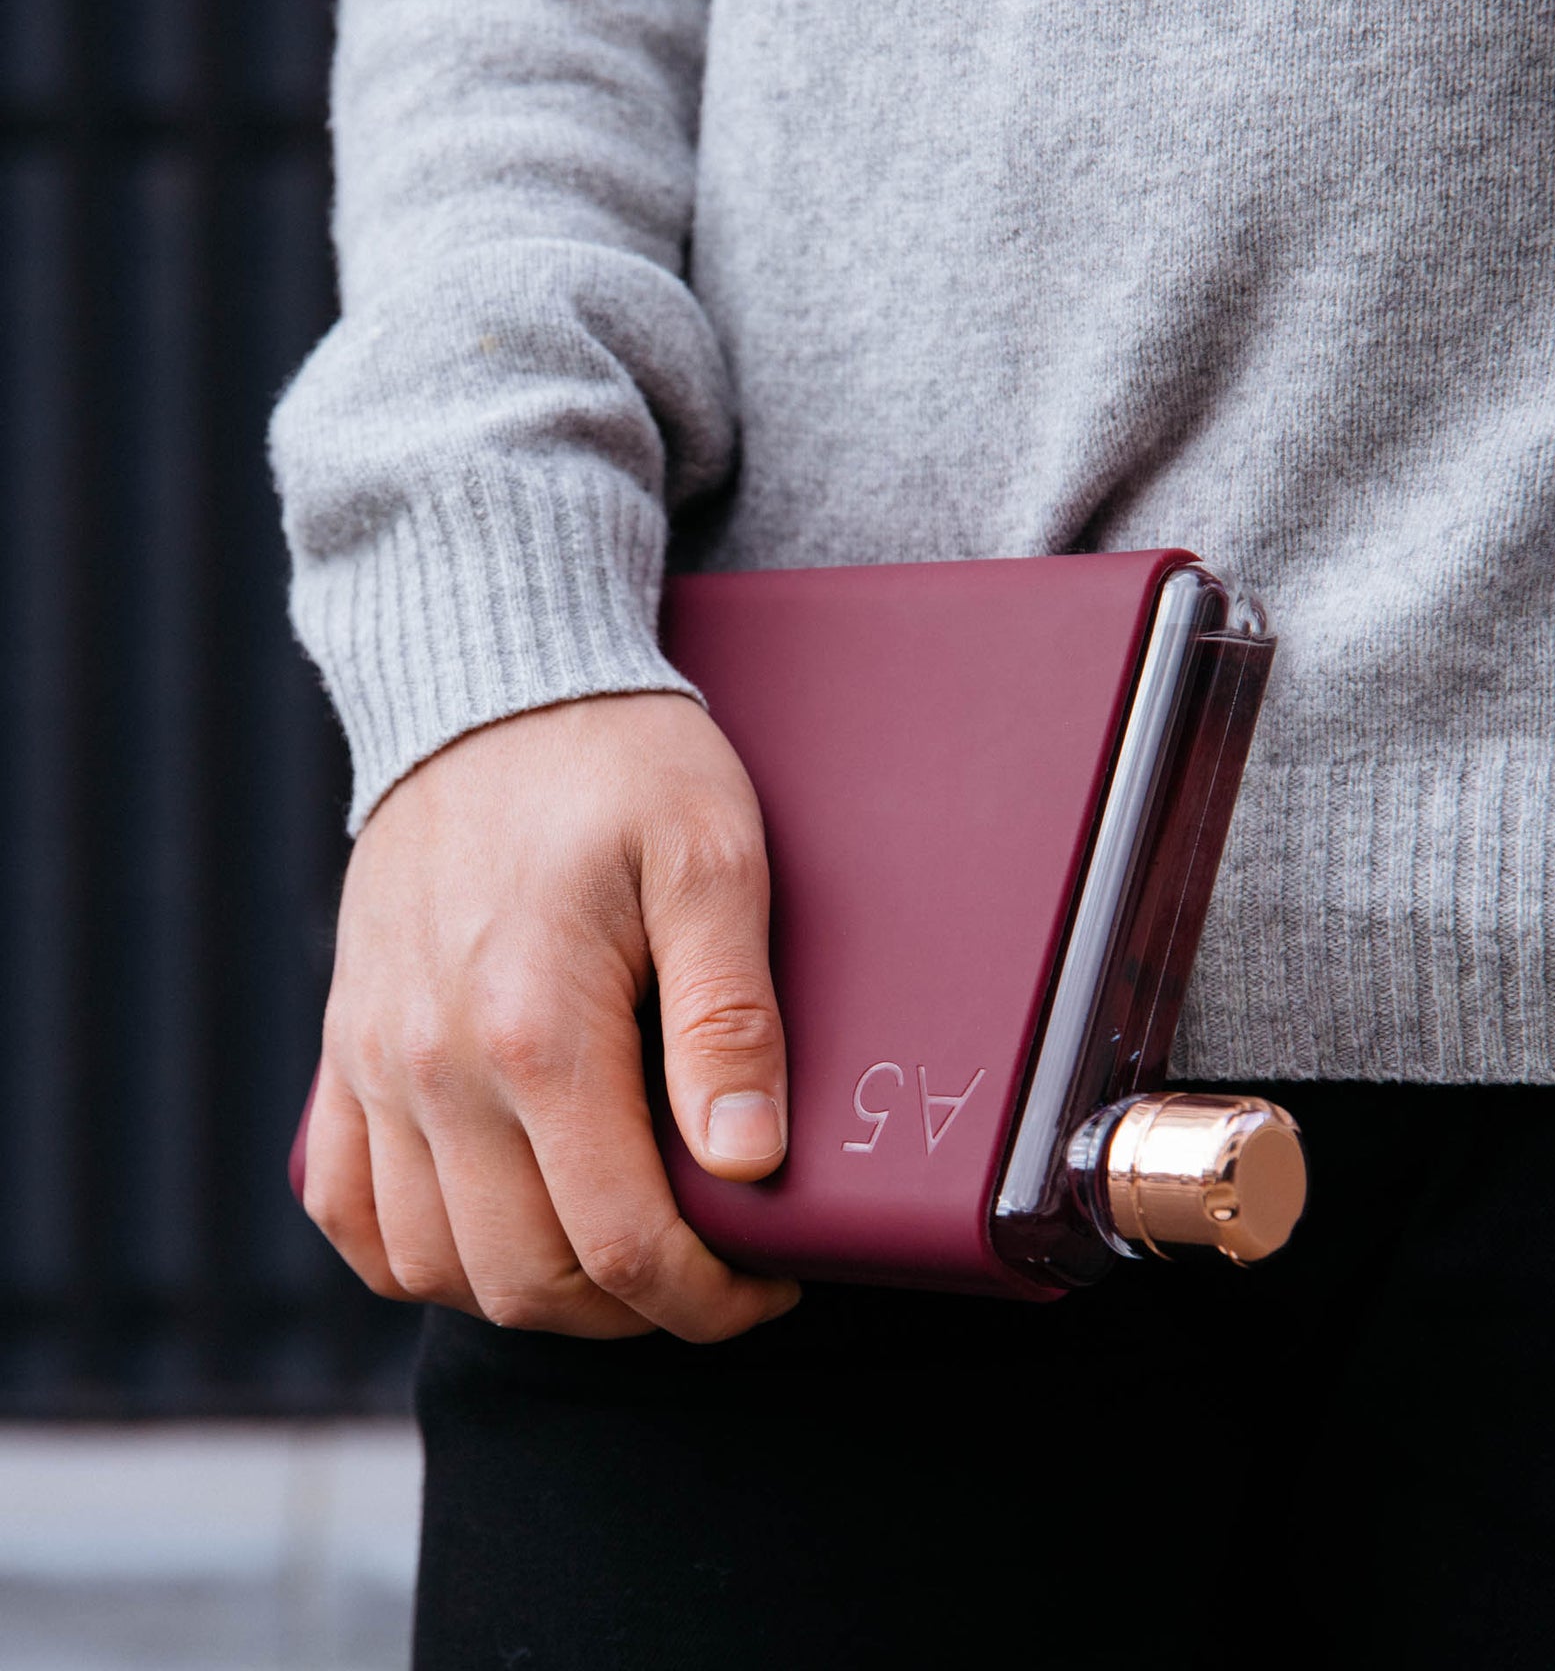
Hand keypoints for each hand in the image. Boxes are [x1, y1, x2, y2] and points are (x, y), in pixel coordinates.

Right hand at [300, 692, 800, 1342]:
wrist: (492, 685)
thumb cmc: (619, 764)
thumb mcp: (712, 861)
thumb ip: (728, 1019)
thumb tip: (744, 1164)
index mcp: (538, 1030)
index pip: (622, 1242)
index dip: (707, 1298)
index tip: (766, 1287)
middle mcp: (435, 1066)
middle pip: (527, 1281)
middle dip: (635, 1314)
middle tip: (711, 1281)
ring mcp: (375, 1063)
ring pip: (434, 1267)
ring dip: (535, 1296)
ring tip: (622, 1261)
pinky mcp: (345, 1047)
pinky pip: (347, 1209)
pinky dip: (418, 1255)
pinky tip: (493, 1232)